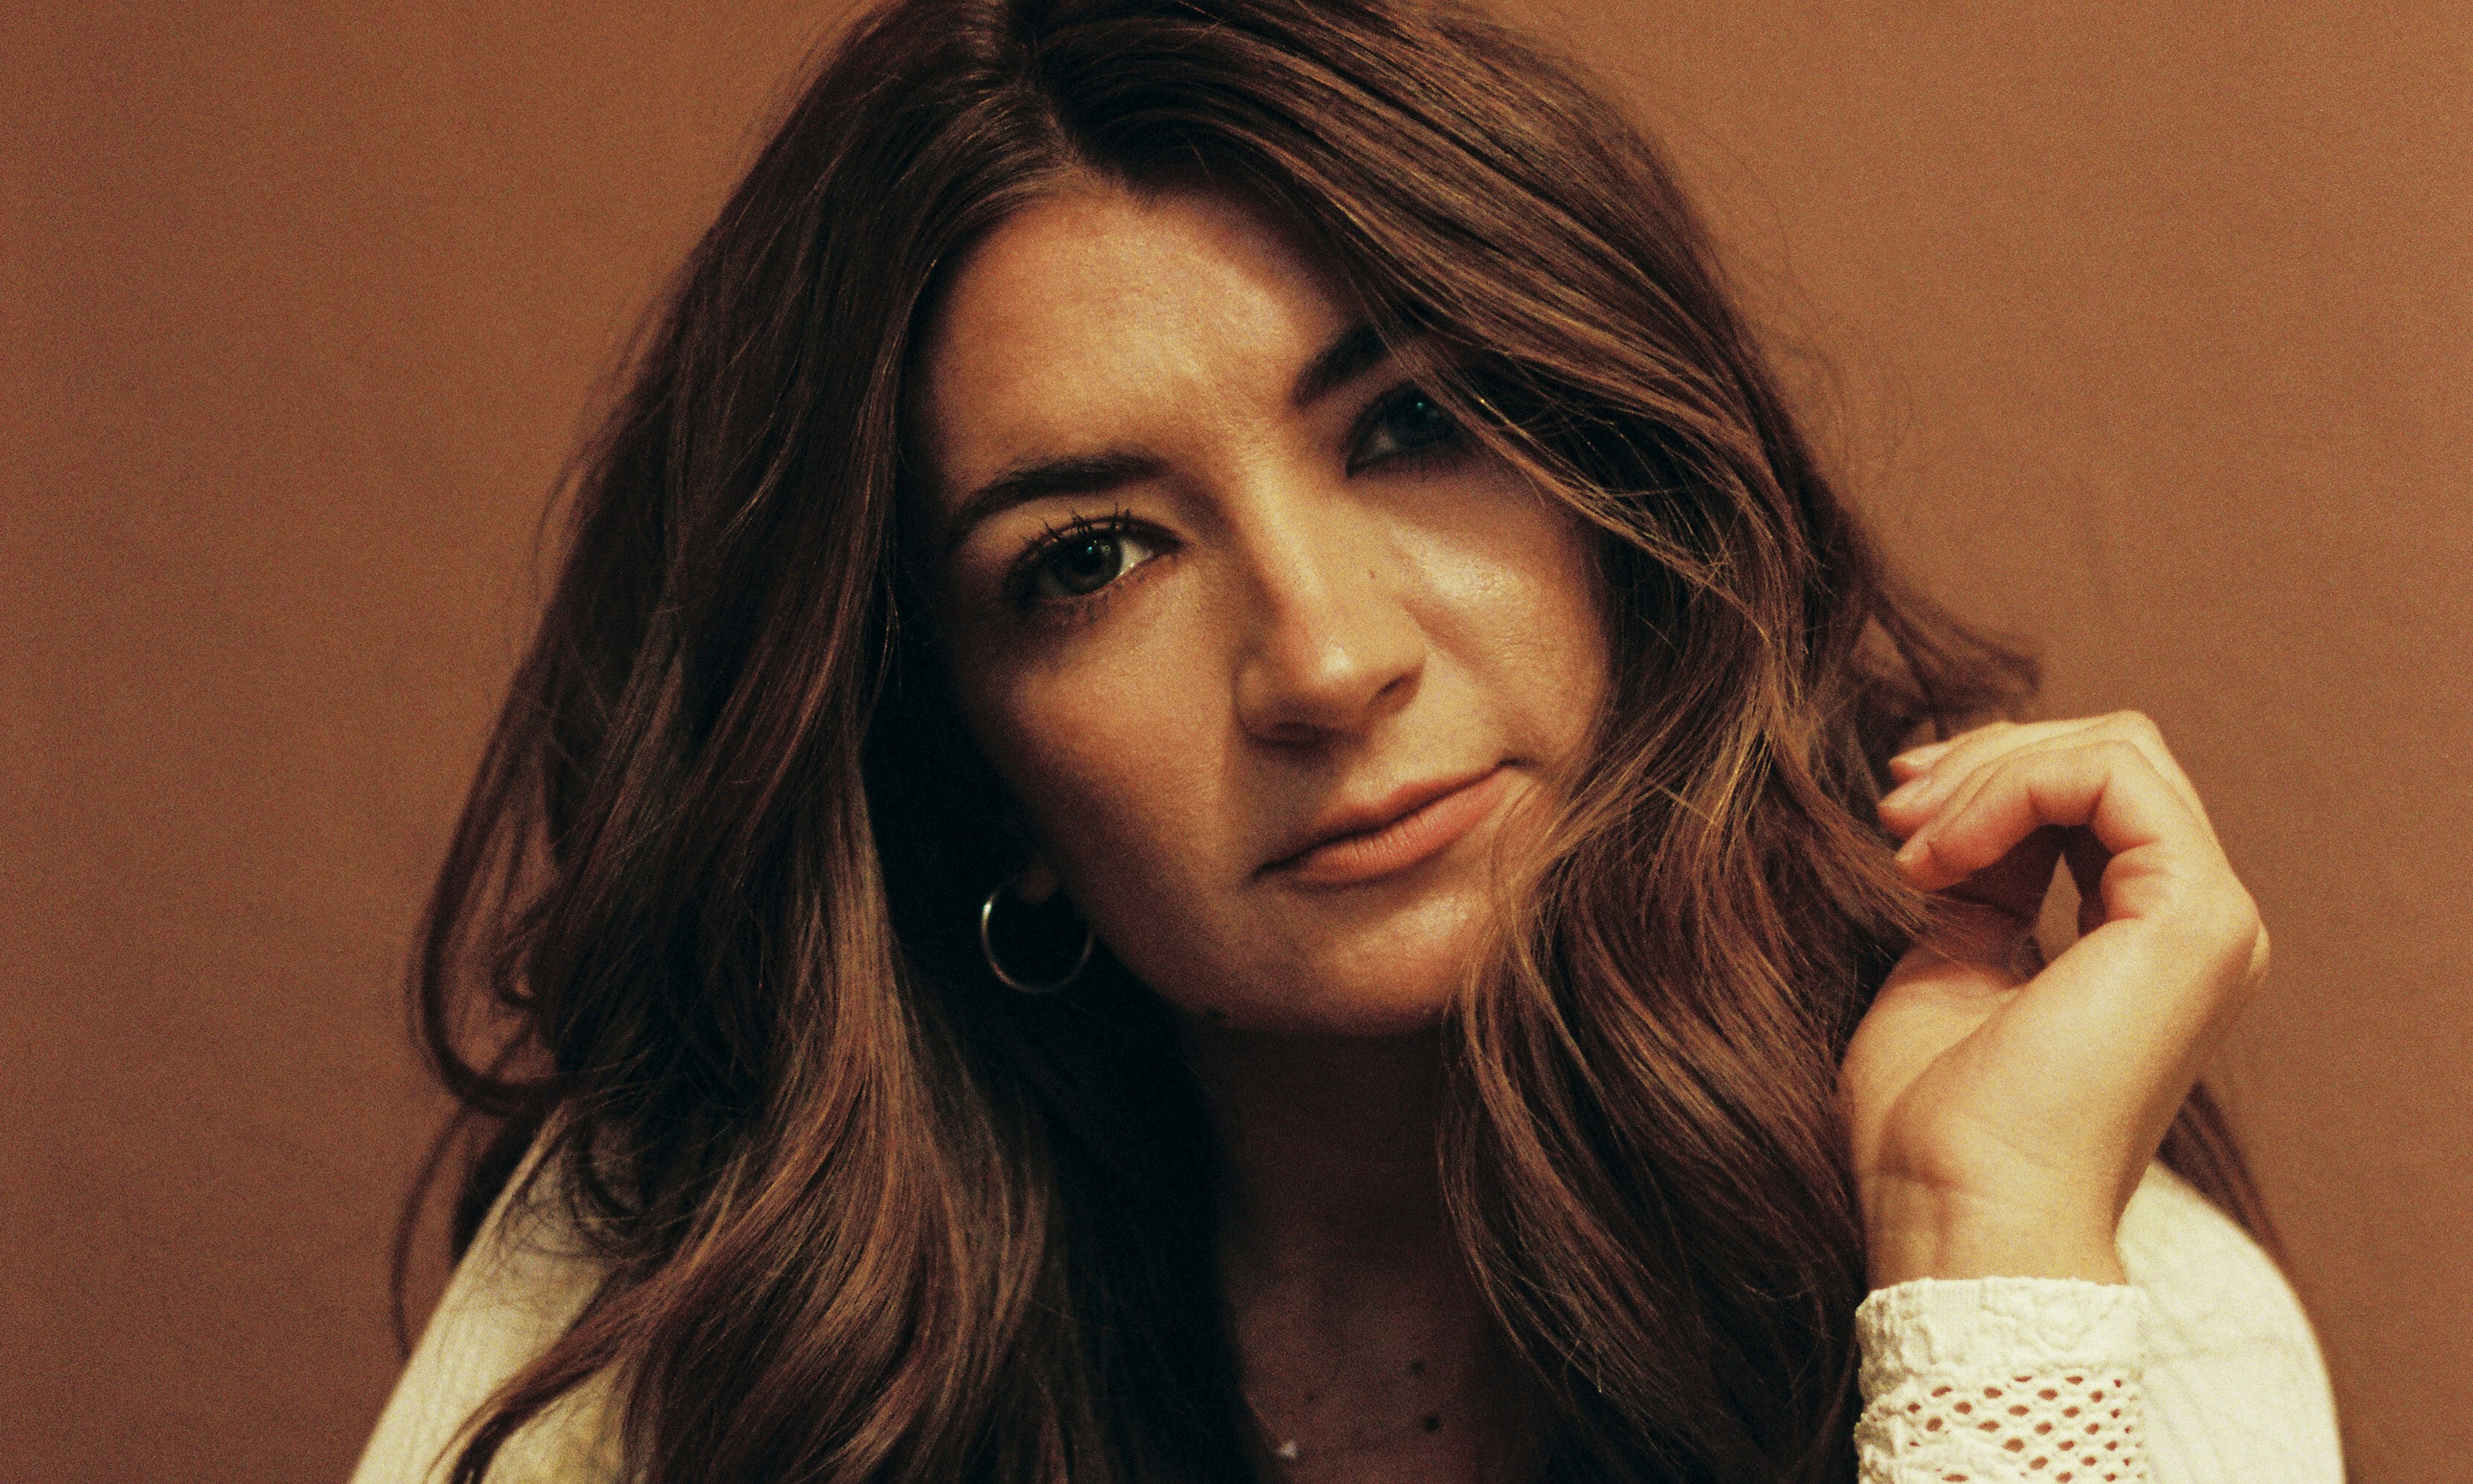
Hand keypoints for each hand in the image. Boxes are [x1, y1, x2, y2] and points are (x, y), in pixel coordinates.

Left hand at [1842, 712, 2270, 1287]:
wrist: (1960, 1211)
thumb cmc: (1937, 1126)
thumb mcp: (1952, 964)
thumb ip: (1983, 885)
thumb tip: (1972, 811)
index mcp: (2149, 942)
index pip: (2093, 792)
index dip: (1989, 774)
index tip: (1896, 813)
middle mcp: (2196, 927)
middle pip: (2111, 754)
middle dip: (1987, 760)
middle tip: (1895, 814)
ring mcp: (2209, 921)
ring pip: (2114, 749)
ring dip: (1988, 773)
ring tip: (1908, 842)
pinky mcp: (2194, 917)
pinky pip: (2111, 776)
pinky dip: (2010, 789)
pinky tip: (1941, 857)